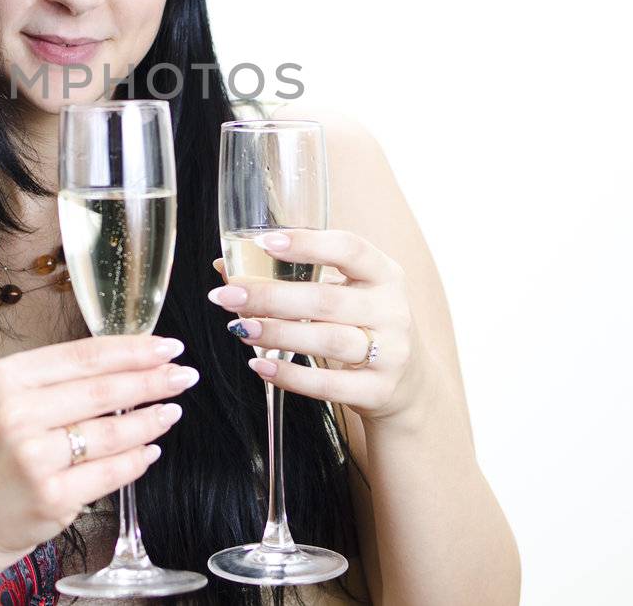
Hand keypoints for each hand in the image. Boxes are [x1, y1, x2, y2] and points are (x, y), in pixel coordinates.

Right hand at [0, 334, 197, 572]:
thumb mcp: (4, 401)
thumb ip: (54, 381)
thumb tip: (123, 363)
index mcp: (6, 378)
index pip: (84, 355)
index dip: (133, 350)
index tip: (167, 347)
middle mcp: (16, 413)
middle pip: (104, 390)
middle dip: (152, 381)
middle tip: (184, 375)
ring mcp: (33, 456)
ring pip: (112, 432)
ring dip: (151, 420)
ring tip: (172, 411)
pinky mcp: (51, 496)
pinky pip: (110, 473)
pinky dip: (136, 460)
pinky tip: (150, 450)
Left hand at [209, 229, 422, 421]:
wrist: (408, 382)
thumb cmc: (362, 324)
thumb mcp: (344, 292)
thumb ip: (294, 276)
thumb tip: (225, 266)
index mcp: (384, 273)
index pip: (348, 248)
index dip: (306, 243)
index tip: (263, 242)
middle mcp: (392, 309)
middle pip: (326, 299)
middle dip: (271, 296)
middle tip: (228, 295)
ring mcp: (391, 352)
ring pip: (327, 340)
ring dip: (277, 334)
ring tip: (239, 328)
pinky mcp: (379, 390)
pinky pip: (329, 384)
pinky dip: (291, 375)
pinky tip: (260, 366)